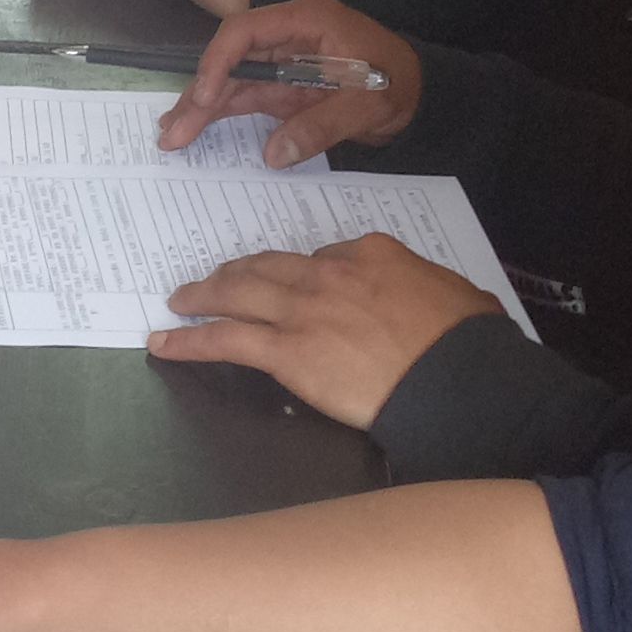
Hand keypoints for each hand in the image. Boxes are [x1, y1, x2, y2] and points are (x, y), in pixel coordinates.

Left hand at [147, 233, 504, 425]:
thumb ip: (417, 284)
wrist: (457, 378)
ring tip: (180, 301)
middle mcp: (327, 273)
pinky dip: (188, 341)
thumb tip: (411, 295)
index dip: (302, 273)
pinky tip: (164, 343)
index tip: (294, 286)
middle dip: (235, 273)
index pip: (320, 257)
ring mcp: (303, 311)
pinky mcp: (287, 353)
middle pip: (267, 266)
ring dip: (202, 296)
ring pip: (236, 294)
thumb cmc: (466, 341)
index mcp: (368, 252)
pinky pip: (225, 341)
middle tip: (214, 279)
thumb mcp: (451, 291)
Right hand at [161, 0, 421, 168]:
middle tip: (174, 130)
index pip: (246, 31)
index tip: (209, 97)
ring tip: (171, 137)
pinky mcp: (281, 85)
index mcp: (306, 20)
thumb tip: (273, 154)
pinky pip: (243, 97)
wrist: (420, 93)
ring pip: (230, 81)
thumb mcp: (367, 104)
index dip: (220, 61)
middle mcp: (285, 36)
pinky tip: (192, 130)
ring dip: (201, 108)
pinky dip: (218, 114)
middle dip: (200, 94)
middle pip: (229, 58)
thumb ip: (321, 126)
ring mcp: (281, 61)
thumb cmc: (399, 83)